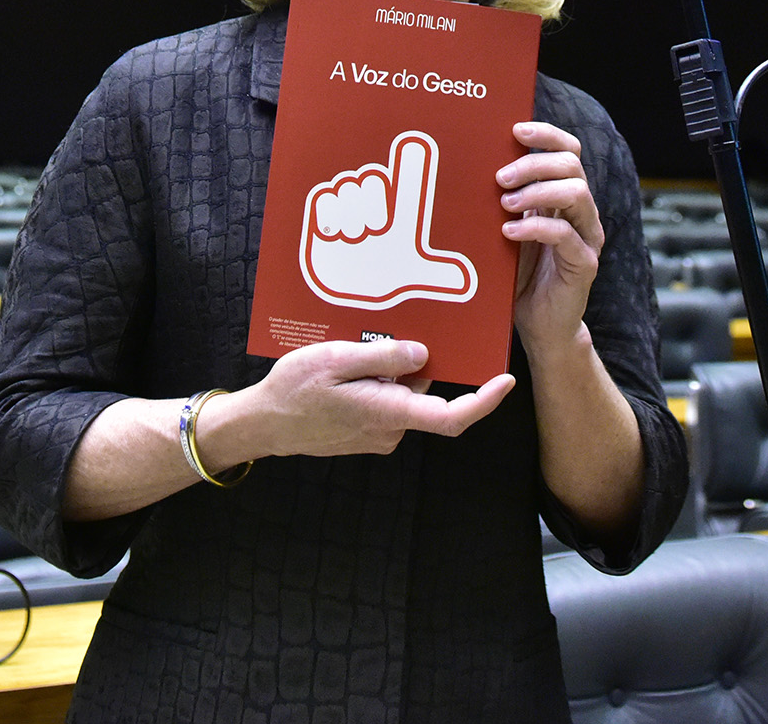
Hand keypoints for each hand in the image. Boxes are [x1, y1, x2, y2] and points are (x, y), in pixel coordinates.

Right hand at [247, 339, 513, 457]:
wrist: (262, 425)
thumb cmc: (294, 391)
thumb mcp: (335, 359)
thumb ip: (383, 357)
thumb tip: (425, 354)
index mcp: (388, 412)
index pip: (451, 416)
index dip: (484, 401)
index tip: (505, 380)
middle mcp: (390, 430)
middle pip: (423, 393)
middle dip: (415, 364)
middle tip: (389, 333)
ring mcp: (377, 435)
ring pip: (402, 396)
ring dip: (389, 373)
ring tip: (354, 350)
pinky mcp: (365, 433)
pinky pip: (385, 403)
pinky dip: (376, 384)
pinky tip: (347, 368)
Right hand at [301, 130, 476, 309]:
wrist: (344, 284)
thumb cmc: (379, 272)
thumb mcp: (410, 273)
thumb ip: (436, 273)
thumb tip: (463, 278)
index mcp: (398, 207)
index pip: (407, 179)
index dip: (411, 163)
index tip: (414, 144)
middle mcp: (373, 196)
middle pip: (372, 178)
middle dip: (373, 206)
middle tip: (374, 230)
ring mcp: (347, 198)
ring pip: (349, 186)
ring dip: (352, 217)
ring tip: (355, 238)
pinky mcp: (322, 205)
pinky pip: (326, 197)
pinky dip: (331, 217)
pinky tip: (335, 236)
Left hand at [498, 122, 601, 352]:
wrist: (539, 326)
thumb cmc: (519, 276)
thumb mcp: (507, 229)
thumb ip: (504, 201)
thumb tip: (474, 166)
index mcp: (564, 199)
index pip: (569, 151)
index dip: (547, 134)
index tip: (516, 129)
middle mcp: (582, 213)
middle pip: (572, 165)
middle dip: (533, 163)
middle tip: (501, 178)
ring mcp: (587, 237)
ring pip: (576, 193)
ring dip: (537, 191)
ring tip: (505, 204)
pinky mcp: (584, 264)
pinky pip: (566, 235)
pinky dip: (535, 227)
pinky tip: (510, 233)